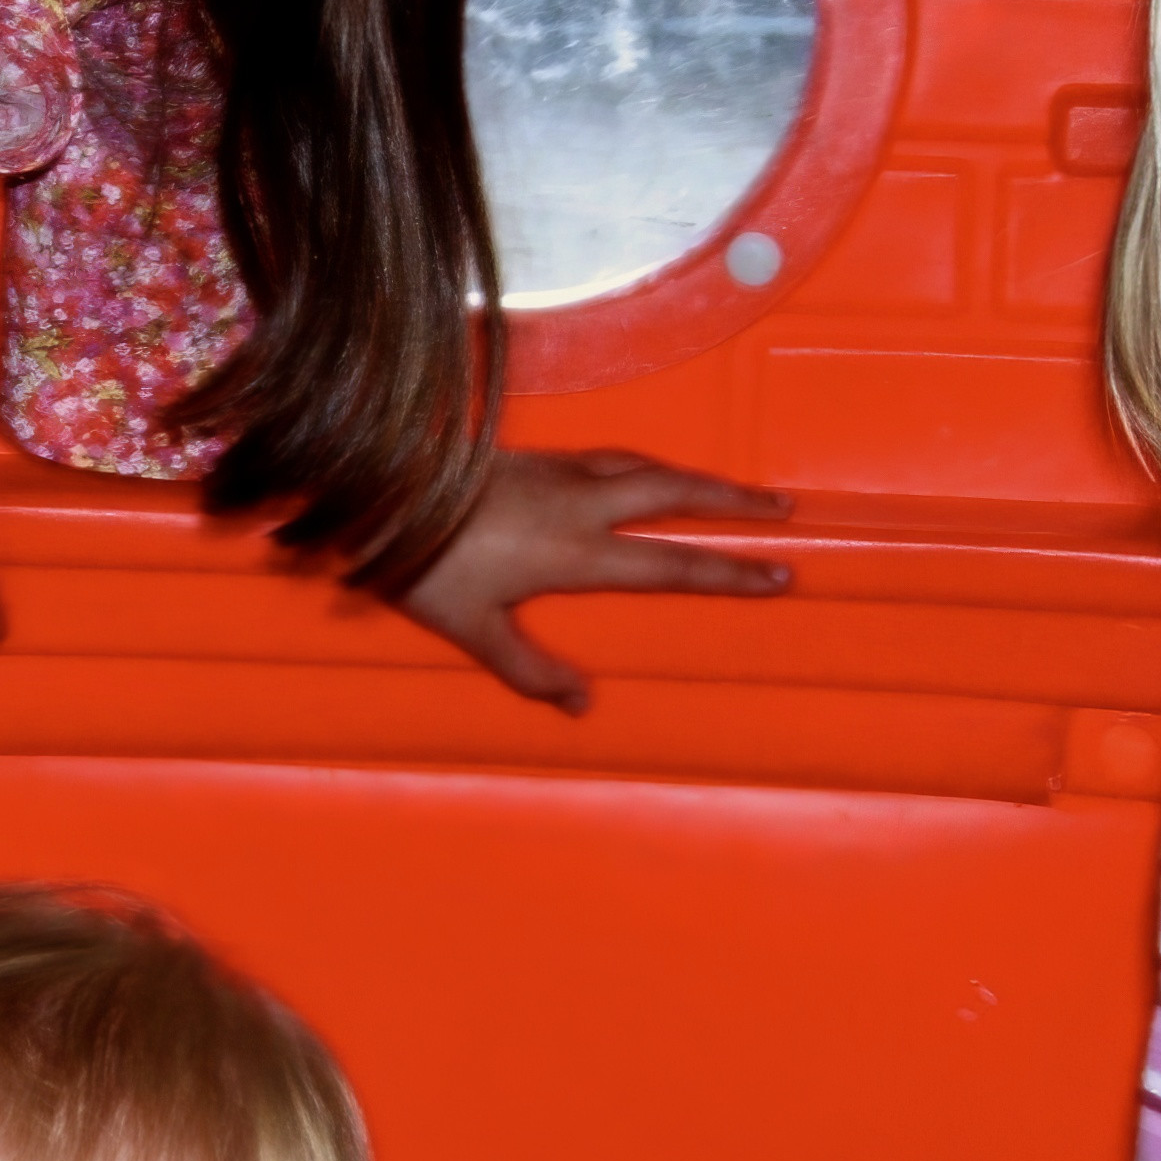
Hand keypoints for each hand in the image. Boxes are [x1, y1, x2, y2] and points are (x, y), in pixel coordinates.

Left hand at [393, 448, 791, 711]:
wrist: (377, 488)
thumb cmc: (421, 562)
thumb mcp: (471, 629)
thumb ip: (528, 669)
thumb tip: (581, 705)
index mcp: (575, 551)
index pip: (670, 564)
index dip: (728, 573)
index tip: (778, 576)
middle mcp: (580, 503)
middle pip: (677, 493)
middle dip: (735, 501)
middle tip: (783, 508)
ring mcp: (560, 471)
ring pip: (648, 466)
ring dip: (697, 478)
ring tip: (733, 491)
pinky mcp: (538, 455)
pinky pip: (613, 455)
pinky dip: (649, 464)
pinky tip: (649, 471)